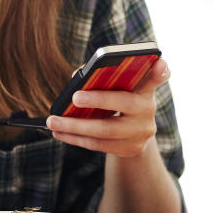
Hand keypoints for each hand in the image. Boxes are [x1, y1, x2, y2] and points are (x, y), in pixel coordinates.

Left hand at [47, 58, 170, 157]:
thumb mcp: (119, 87)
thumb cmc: (120, 100)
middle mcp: (148, 110)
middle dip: (97, 100)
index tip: (160, 62)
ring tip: (53, 121)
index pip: (156, 77)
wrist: (134, 134)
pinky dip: (76, 139)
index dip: (160, 71)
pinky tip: (59, 133)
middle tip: (74, 97)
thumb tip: (76, 77)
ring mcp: (141, 132)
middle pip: (124, 104)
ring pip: (105, 130)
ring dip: (75, 127)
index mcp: (145, 89)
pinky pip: (99, 145)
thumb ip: (103, 76)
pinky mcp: (131, 149)